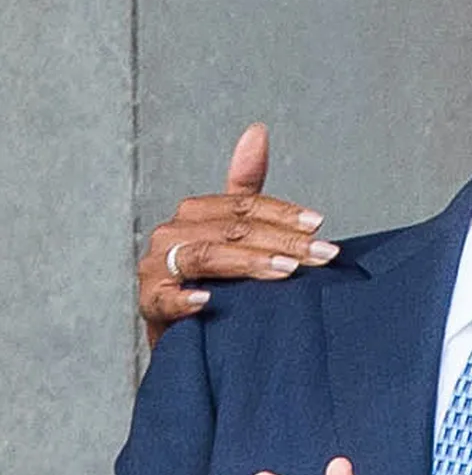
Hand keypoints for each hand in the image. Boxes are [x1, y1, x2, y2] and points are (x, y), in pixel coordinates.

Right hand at [138, 125, 338, 345]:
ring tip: (287, 272)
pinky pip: (164, 298)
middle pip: (231, 230)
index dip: (282, 214)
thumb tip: (257, 131)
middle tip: (321, 254)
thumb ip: (244, 189)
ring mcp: (156, 268)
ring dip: (248, 263)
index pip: (242, 207)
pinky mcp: (148, 303)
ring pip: (206, 257)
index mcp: (194, 215)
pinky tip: (208, 302)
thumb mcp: (233, 237)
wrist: (188, 343)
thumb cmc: (216, 287)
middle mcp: (172, 235)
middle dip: (281, 241)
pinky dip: (184, 299)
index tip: (319, 226)